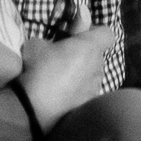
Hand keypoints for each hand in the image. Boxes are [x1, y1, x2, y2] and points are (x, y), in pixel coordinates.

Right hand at [17, 0, 114, 131]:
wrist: (33, 108)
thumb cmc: (37, 70)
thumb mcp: (37, 44)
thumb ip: (52, 38)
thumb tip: (59, 38)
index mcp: (89, 47)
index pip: (108, 33)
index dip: (96, 32)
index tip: (79, 36)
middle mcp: (98, 66)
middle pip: (97, 54)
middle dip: (84, 54)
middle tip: (63, 57)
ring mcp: (95, 87)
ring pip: (92, 74)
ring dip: (81, 73)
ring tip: (60, 79)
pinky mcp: (88, 104)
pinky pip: (86, 91)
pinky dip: (77, 90)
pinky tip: (60, 94)